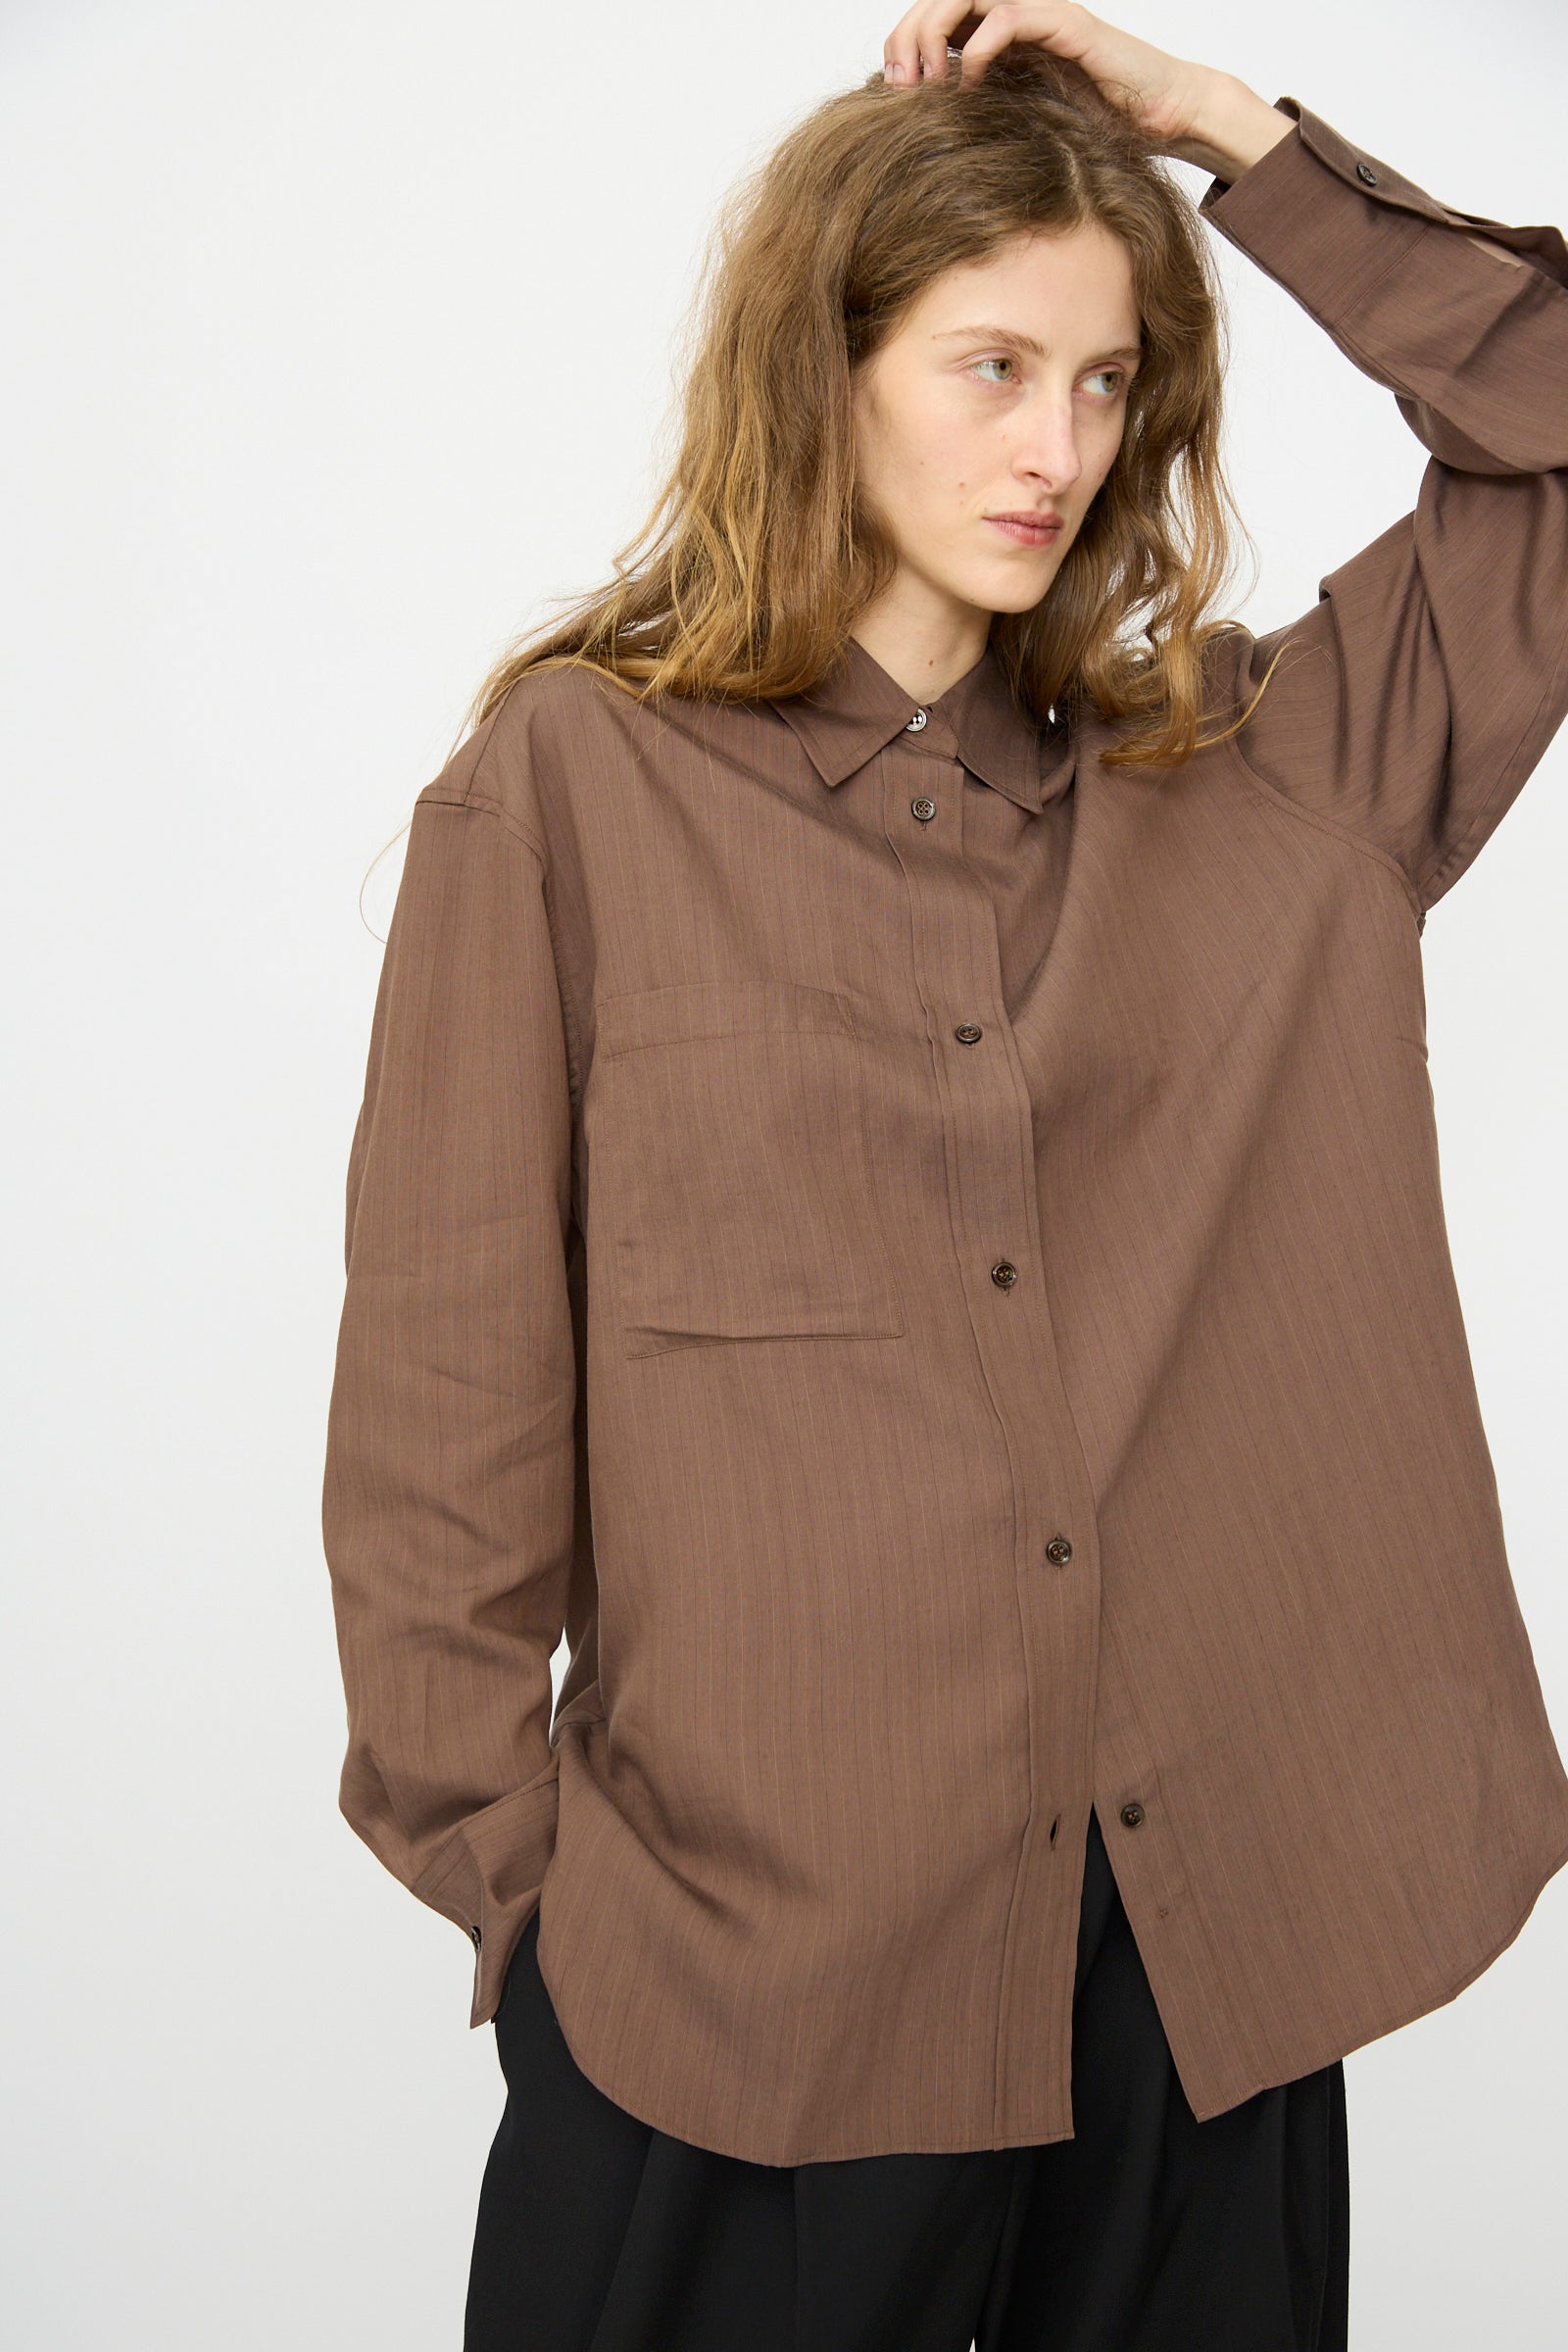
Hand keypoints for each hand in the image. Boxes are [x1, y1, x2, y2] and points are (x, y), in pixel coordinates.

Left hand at [881, 1, 1243, 169]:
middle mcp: (1014, 16)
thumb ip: (979, 121)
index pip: (933, 21)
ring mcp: (1040, 14)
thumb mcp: (1019, 128)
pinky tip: (969, 82)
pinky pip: (1009, 16)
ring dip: (933, 32)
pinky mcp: (1065, 24)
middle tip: (898, 87)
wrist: (1159, 118)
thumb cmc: (1095, 128)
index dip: (902, 46)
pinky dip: (979, 45)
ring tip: (925, 82)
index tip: (890, 94)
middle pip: (940, 0)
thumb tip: (922, 146)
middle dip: (907, 37)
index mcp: (998, 37)